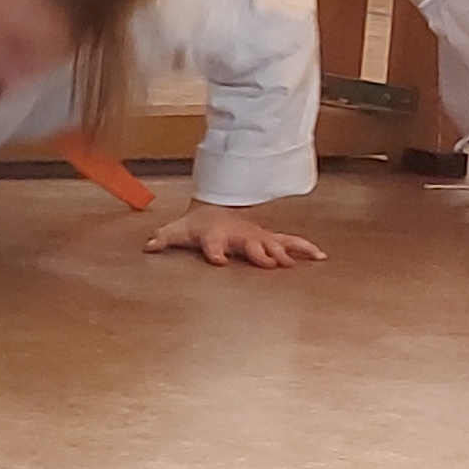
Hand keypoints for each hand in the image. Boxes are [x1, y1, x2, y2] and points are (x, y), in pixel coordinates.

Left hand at [142, 205, 326, 268]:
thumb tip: (147, 245)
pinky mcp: (269, 238)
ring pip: (274, 244)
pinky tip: (320, 257)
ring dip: (286, 253)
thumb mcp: (178, 231)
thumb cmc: (198, 224)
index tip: (217, 259)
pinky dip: (305, 248)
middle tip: (270, 262)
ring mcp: (256, 236)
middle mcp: (239, 236)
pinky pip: (290, 242)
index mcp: (216, 236)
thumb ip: (164, 238)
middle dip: (259, 252)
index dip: (214, 252)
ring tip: (301, 262)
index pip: (213, 245)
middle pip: (251, 245)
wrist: (218, 206)